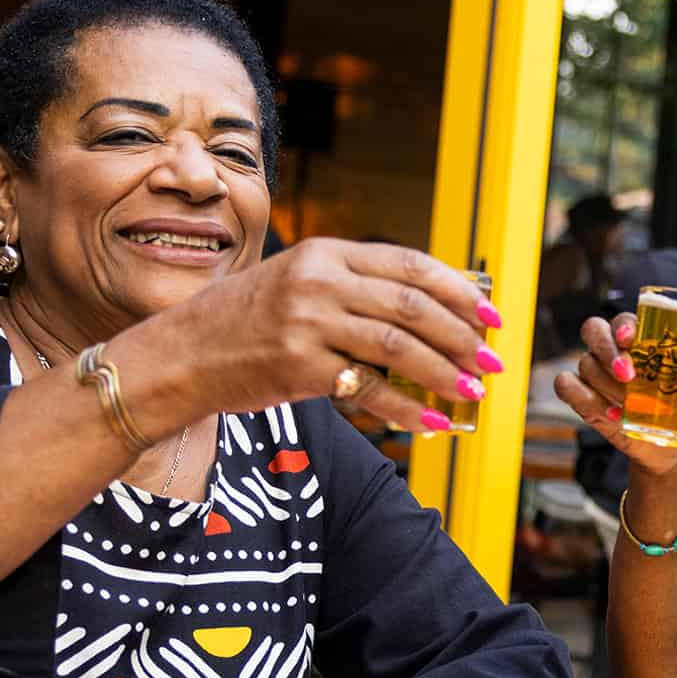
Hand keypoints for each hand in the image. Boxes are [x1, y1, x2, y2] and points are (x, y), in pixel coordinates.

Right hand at [152, 239, 503, 433]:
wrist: (181, 354)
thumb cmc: (246, 323)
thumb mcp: (300, 285)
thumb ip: (355, 290)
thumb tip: (432, 313)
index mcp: (327, 253)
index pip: (411, 265)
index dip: (460, 291)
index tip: (493, 315)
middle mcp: (321, 281)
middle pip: (414, 306)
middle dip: (464, 336)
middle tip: (494, 363)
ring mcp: (309, 322)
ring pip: (399, 346)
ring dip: (446, 372)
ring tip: (474, 392)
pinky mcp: (299, 365)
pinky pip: (370, 389)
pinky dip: (408, 409)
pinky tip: (434, 424)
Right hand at [552, 313, 676, 478]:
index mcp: (642, 338)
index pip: (623, 320)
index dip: (623, 325)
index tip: (632, 338)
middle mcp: (614, 351)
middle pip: (593, 331)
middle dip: (607, 351)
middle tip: (628, 375)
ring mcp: (596, 375)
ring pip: (584, 364)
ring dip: (604, 384)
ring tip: (627, 407)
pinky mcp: (585, 400)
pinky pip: (567, 387)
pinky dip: (582, 398)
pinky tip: (610, 414)